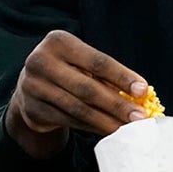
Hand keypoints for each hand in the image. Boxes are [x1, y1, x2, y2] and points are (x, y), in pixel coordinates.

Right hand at [5, 30, 146, 158]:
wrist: (29, 87)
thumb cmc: (66, 70)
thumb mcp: (80, 62)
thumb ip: (104, 74)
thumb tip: (138, 94)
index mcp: (58, 42)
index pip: (96, 61)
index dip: (122, 77)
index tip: (143, 90)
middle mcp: (40, 61)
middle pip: (87, 87)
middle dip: (117, 104)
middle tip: (139, 117)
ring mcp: (33, 87)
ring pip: (78, 108)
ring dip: (107, 121)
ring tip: (127, 128)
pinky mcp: (32, 109)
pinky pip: (69, 121)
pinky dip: (92, 127)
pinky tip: (108, 130)